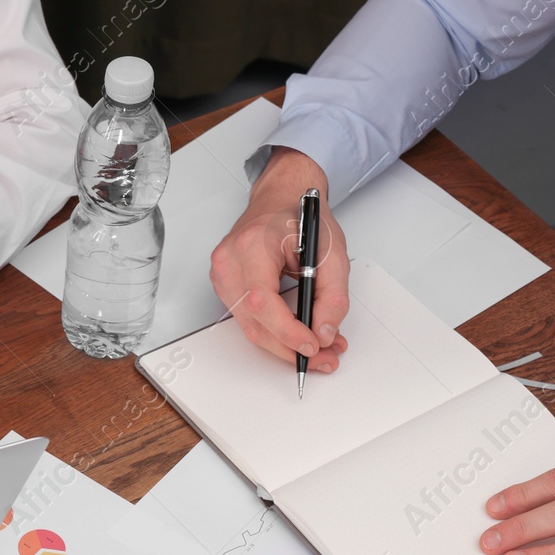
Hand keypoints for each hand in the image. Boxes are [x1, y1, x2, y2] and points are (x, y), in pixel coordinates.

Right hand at [210, 147, 349, 370]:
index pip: (262, 301)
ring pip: (250, 328)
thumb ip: (333, 296)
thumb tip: (324, 332)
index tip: (313, 346)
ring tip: (317, 348)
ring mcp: (222, 274)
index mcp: (253, 245)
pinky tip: (296, 334)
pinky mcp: (225, 285)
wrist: (281, 198)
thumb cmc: (301, 217)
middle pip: (254, 323)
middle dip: (292, 347)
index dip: (287, 331)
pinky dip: (274, 333)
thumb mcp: (332, 252)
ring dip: (284, 345)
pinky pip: (247, 321)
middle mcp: (230, 260)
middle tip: (325, 356)